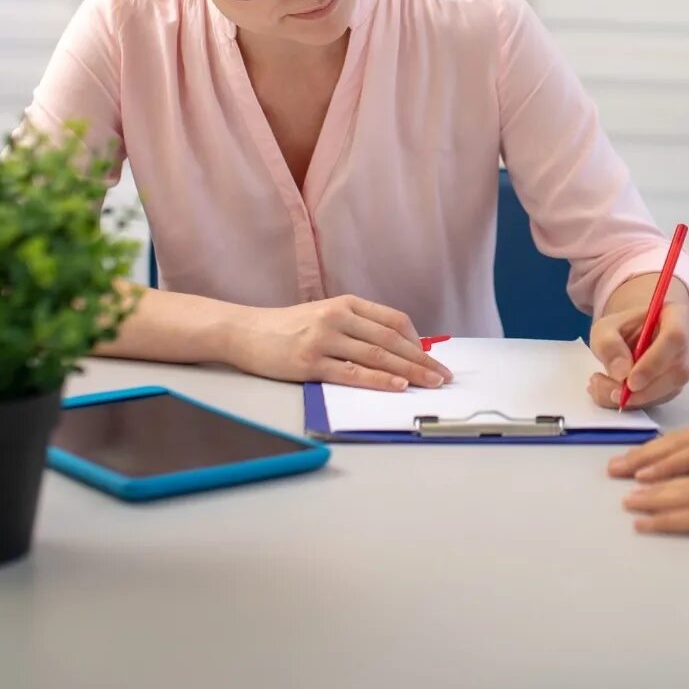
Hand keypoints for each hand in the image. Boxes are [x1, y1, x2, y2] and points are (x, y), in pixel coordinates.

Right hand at [226, 295, 453, 389]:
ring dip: (409, 371)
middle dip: (422, 360)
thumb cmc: (289, 327)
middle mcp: (338, 317)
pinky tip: (397, 385)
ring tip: (431, 383)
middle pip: (391, 340)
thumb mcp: (326, 315)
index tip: (432, 357)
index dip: (418, 341)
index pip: (394, 320)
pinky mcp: (310, 363)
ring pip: (377, 356)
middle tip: (444, 376)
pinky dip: (378, 380)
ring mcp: (324, 340)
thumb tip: (396, 349)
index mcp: (346, 303)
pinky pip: (352, 374)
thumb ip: (357, 327)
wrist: (245, 331)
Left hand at [587, 274, 688, 408]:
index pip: (675, 337)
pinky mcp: (677, 385)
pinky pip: (662, 399)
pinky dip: (636, 402)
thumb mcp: (605, 329)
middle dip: (646, 388)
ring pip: (671, 389)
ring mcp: (686, 364)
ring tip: (606, 389)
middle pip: (679, 369)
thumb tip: (621, 373)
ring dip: (638, 397)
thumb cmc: (621, 329)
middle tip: (614, 393)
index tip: (630, 381)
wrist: (630, 339)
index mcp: (676, 315)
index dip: (655, 362)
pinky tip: (614, 393)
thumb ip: (608, 345)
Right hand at [608, 414, 688, 480]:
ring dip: (645, 452)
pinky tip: (642, 456)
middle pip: (680, 444)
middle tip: (615, 472)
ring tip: (618, 465)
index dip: (674, 465)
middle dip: (646, 459)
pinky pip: (682, 439)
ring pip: (677, 439)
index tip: (647, 478)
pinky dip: (658, 447)